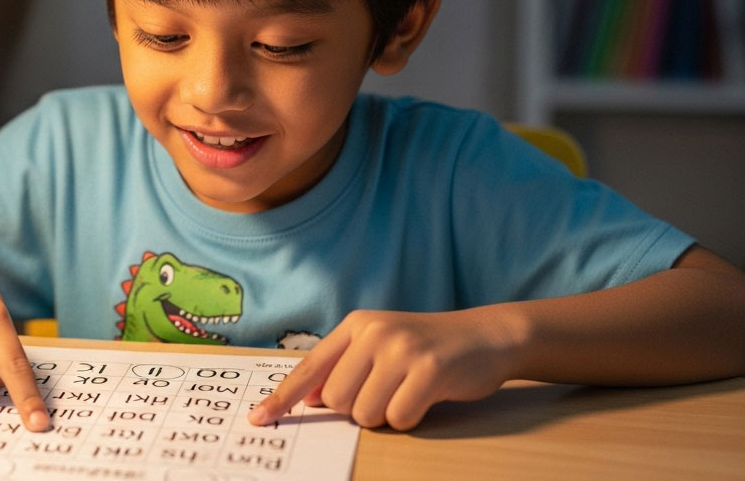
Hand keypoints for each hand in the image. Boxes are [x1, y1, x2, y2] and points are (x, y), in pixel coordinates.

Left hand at [249, 307, 521, 430]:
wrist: (486, 335)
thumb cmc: (428, 347)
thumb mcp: (381, 346)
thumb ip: (345, 367)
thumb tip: (311, 398)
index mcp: (356, 325)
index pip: (310, 367)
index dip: (283, 397)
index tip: (259, 418)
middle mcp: (373, 332)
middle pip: (337, 400)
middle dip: (359, 409)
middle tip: (388, 392)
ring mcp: (401, 349)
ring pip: (365, 412)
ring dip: (386, 415)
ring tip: (408, 391)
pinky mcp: (428, 369)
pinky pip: (399, 418)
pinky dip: (411, 418)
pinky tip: (426, 397)